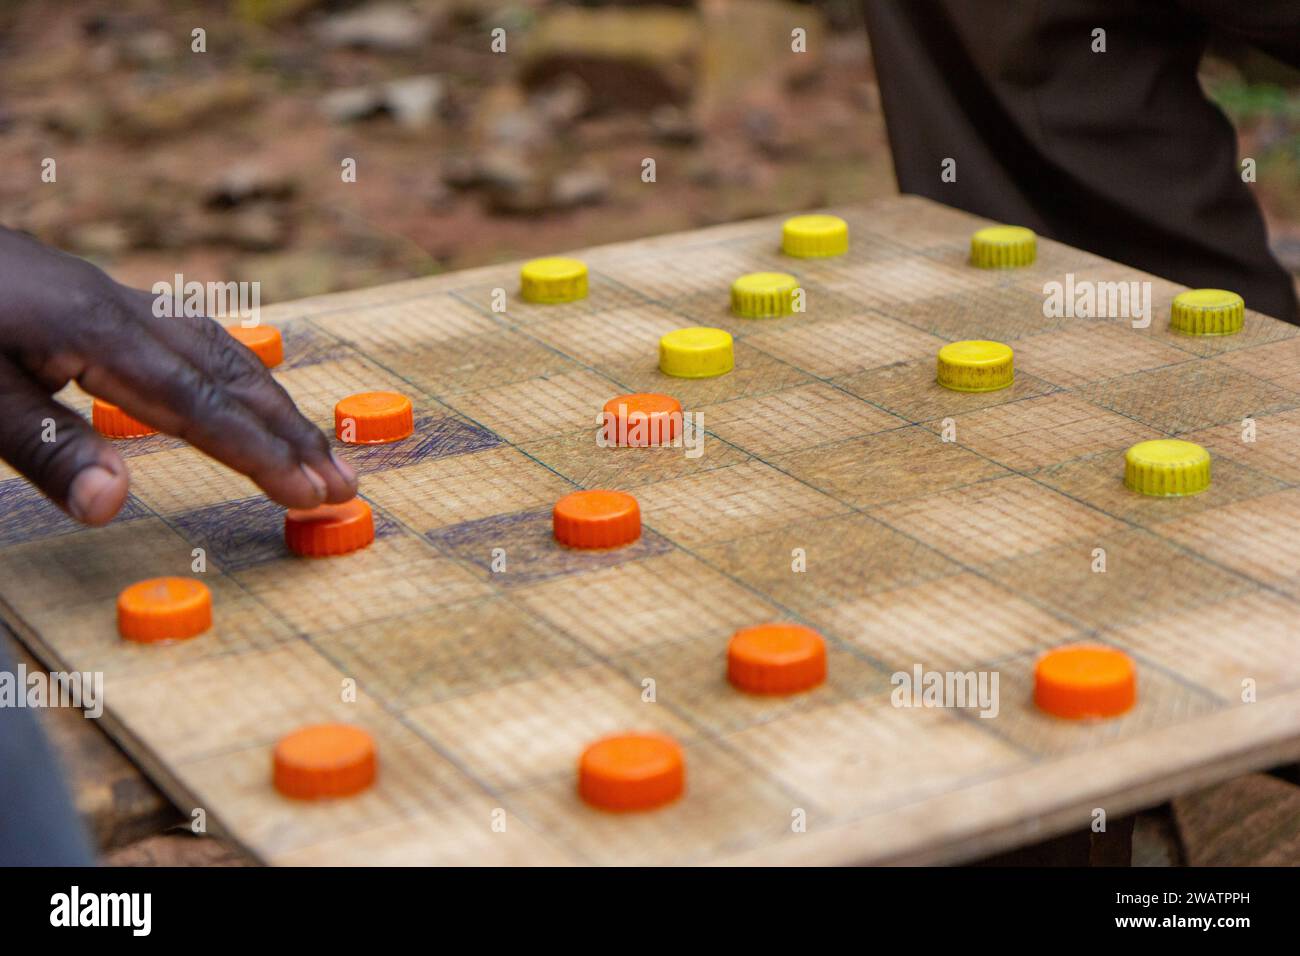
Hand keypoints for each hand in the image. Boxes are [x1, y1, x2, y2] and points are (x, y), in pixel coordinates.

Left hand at [0, 227, 356, 524]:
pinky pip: (189, 335)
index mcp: (94, 330)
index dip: (262, 454)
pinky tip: (236, 387)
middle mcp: (118, 307)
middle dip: (291, 431)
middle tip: (343, 482)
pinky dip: (232, 371)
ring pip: (216, 348)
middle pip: (229, 372)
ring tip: (312, 444)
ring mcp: (108, 296)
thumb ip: (42, 448)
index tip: (315, 494)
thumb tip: (114, 507)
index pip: (200, 406)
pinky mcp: (92, 298)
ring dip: (271, 402)